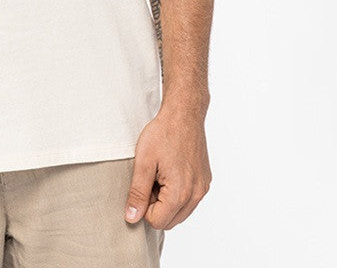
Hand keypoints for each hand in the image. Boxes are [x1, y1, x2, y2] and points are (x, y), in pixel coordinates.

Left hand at [124, 102, 211, 230]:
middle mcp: (196, 195)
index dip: (144, 206)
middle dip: (156, 205)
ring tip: (159, 174)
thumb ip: (137, 193)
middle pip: (170, 220)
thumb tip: (131, 218)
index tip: (142, 184)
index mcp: (180, 192)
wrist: (184, 114)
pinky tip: (170, 170)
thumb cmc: (163, 133)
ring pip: (180, 212)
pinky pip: (189, 200)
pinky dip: (177, 193)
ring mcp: (203, 188)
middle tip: (150, 179)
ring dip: (166, 200)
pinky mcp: (205, 182)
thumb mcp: (143, 162)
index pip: (157, 222)